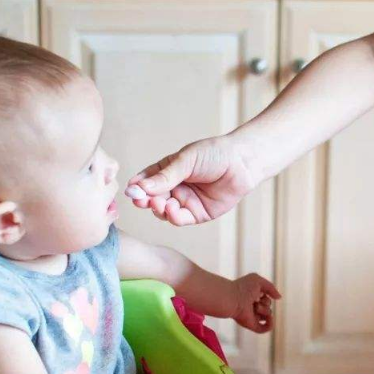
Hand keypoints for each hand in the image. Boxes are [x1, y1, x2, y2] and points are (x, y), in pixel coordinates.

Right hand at [125, 137, 257, 226]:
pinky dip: (173, 216)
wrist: (242, 163)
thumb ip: (164, 177)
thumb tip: (139, 187)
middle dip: (144, 200)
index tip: (130, 190)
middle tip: (140, 200)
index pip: (146, 180)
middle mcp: (174, 187)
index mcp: (168, 171)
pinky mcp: (198, 214)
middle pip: (152, 198)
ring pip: (163, 211)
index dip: (137, 187)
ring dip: (158, 209)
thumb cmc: (214, 154)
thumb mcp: (185, 161)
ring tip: (159, 203)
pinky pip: (180, 219)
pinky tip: (172, 208)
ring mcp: (185, 201)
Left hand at [232, 273, 280, 332]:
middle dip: (265, 302)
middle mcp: (252, 308)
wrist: (233, 298)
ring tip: (254, 306)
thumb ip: (271, 287)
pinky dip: (270, 324)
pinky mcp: (251, 325)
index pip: (266, 298)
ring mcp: (252, 316)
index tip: (257, 291)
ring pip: (268, 315)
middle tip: (254, 299)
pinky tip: (269, 318)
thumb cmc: (242, 287)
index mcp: (252, 298)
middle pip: (268, 307)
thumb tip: (279, 298)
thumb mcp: (259, 281)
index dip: (265, 294)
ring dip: (264, 309)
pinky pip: (265, 328)